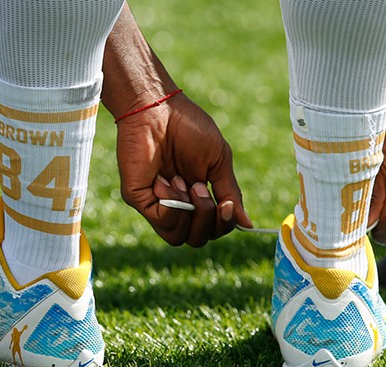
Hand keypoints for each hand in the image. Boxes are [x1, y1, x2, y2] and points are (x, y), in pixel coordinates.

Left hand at [116, 92, 251, 246]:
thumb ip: (230, 193)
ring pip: (178, 238)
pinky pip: (161, 221)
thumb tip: (246, 224)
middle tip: (199, 186)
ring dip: (188, 210)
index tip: (227, 204)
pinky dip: (170, 205)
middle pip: (197, 239)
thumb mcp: (218, 161)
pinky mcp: (139, 199)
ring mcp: (157, 204)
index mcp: (197, 197)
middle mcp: (177, 205)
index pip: (212, 229)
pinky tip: (165, 180)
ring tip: (181, 180)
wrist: (158, 109)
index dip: (223, 224)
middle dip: (207, 217)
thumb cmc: (189, 128)